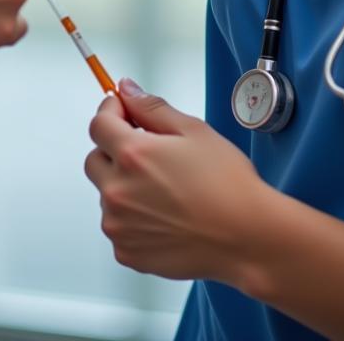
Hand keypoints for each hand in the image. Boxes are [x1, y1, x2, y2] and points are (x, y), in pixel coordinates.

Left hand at [84, 80, 268, 284]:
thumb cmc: (228, 186)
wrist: (249, 239)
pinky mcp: (127, 253)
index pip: (99, 124)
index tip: (123, 112)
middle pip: (95, 160)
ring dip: (123, 186)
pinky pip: (118, 226)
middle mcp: (118, 191)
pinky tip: (164, 216)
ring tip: (164, 191)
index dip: (111, 113)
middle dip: (113, 150)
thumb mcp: (193, 131)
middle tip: (146, 153)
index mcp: (133, 155)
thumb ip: (151, 108)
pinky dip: (132, 218)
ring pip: (106, 194)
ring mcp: (120, 225)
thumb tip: (127, 90)